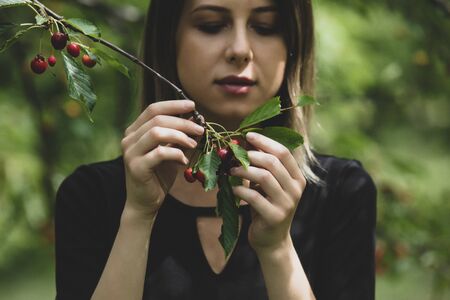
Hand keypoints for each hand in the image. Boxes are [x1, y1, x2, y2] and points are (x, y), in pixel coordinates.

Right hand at [121, 100, 203, 218]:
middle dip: (182, 122)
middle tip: (200, 130)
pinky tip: (184, 160)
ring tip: (192, 144)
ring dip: (179, 136)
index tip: (192, 105)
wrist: (145, 202)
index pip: (153, 109)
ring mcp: (130, 152)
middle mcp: (129, 138)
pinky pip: (159, 153)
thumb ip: (178, 135)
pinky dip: (176, 154)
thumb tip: (196, 120)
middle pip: (157, 119)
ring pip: (157, 133)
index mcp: (135, 131)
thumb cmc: (158, 175)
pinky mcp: (136, 167)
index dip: (174, 105)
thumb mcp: (171, 151)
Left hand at [230, 132, 305, 252]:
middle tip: (235, 155)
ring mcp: (287, 203)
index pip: (284, 153)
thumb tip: (244, 142)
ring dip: (244, 170)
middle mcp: (296, 189)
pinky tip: (233, 188)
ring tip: (231, 170)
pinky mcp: (274, 217)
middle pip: (273, 162)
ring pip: (264, 177)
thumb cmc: (266, 207)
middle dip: (251, 155)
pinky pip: (255, 197)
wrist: (272, 240)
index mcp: (297, 178)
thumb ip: (262, 167)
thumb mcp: (267, 186)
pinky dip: (240, 190)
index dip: (265, 142)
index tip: (248, 135)